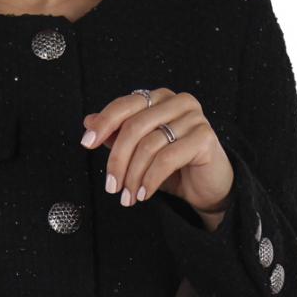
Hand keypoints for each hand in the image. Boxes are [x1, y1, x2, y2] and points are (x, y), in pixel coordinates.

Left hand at [79, 88, 234, 231]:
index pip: (125, 105)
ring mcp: (193, 118)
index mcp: (160, 99)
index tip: (86, 144)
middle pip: (134, 127)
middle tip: (111, 187)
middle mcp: (178, 102)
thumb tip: (88, 121)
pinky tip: (144, 194)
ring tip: (128, 197)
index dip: (103, 123)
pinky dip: (150, 179)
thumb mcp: (141, 153)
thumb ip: (118, 136)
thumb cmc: (176, 168)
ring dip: (133, 176)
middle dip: (117, 161)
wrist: (210, 188)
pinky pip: (167, 158)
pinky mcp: (204, 138)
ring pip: (149, 145)